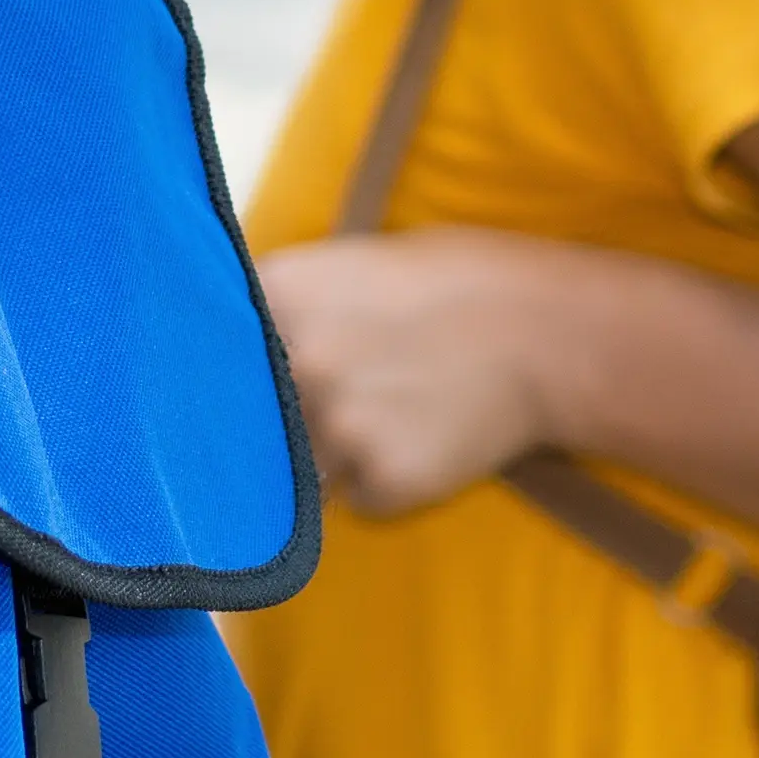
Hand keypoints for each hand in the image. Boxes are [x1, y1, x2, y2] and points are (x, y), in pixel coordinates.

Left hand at [255, 227, 637, 518]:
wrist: (549, 334)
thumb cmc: (459, 282)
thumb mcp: (358, 261)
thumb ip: (290, 302)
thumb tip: (232, 340)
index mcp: (280, 293)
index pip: (210, 349)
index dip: (225, 369)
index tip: (234, 380)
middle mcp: (296, 363)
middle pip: (250, 415)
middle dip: (284, 413)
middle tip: (344, 391)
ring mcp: (337, 429)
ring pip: (301, 465)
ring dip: (333, 452)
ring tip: (396, 410)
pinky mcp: (383, 481)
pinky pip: (357, 495)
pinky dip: (380, 480)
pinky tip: (421, 439)